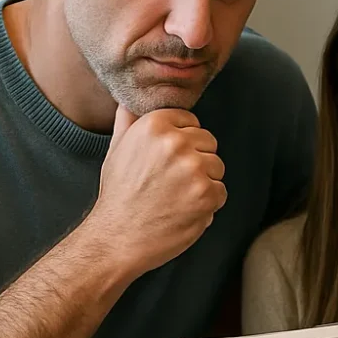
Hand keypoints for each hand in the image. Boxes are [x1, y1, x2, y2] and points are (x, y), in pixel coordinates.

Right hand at [86, 105, 226, 276]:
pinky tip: (183, 211)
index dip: (182, 143)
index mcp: (154, 125)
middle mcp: (175, 142)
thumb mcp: (117, 149)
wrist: (117, 238)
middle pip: (208, 142)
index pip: (191, 122)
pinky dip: (207, 204)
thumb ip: (129, 121)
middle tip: (170, 183)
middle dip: (195, 161)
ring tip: (175, 197)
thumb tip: (130, 99)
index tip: (166, 162)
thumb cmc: (118, 195)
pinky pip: (220, 192)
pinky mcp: (206, 194)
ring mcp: (193, 168)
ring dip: (203, 183)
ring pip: (217, 167)